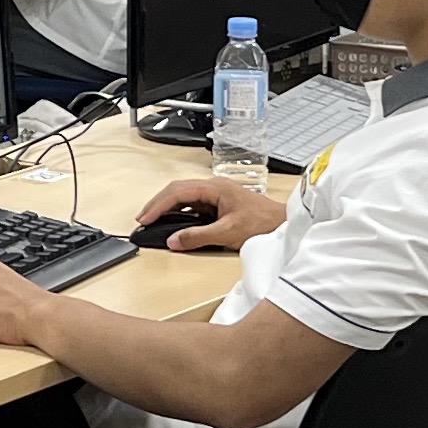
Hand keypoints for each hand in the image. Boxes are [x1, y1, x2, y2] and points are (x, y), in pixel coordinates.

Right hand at [137, 177, 281, 249]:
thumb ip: (198, 237)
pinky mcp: (219, 204)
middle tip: (142, 219)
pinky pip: (192, 204)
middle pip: (176, 190)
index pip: (177, 192)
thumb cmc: (263, 223)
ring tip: (152, 220)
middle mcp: (213, 187)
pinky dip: (178, 212)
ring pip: (183, 196)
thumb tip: (173, 240)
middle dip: (157, 204)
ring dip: (166, 207)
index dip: (158, 206)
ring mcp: (216, 194)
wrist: (284, 224)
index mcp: (214, 188)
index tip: (145, 219)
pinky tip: (173, 221)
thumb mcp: (228, 233)